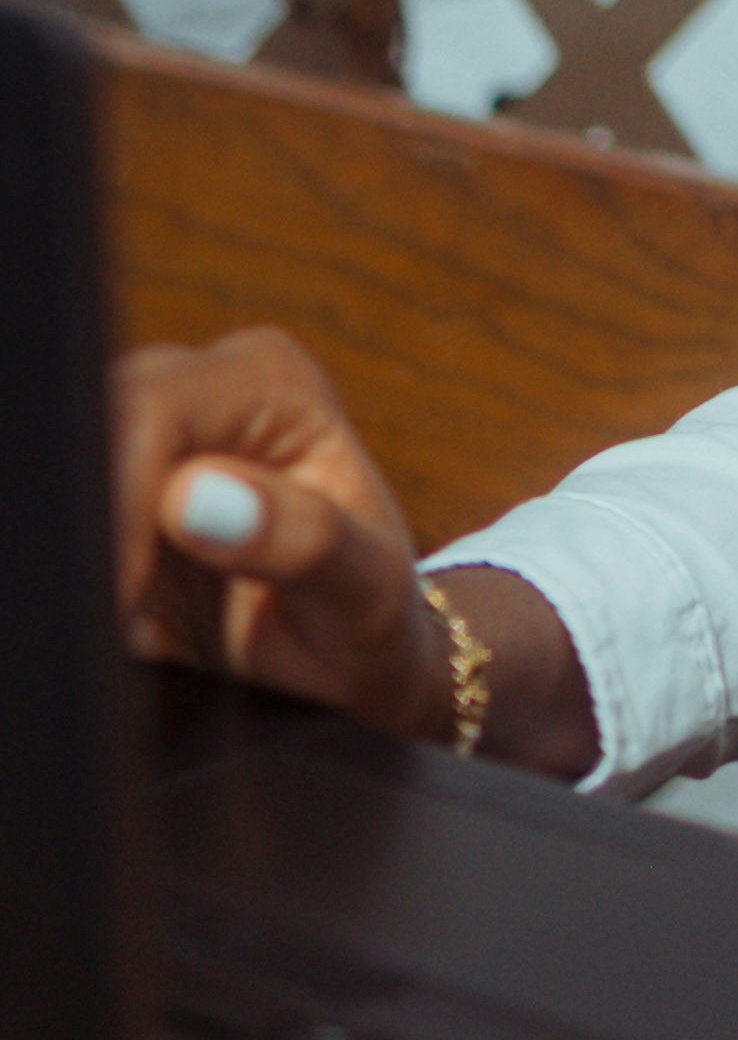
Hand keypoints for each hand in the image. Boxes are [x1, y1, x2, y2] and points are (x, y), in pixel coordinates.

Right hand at [109, 330, 599, 772]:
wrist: (351, 656)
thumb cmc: (372, 611)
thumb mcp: (365, 588)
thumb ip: (299, 538)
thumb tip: (196, 495)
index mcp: (268, 383)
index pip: (149, 411)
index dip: (118, 499)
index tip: (124, 594)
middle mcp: (197, 390)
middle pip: (89, 433)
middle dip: (90, 531)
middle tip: (122, 619)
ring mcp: (144, 441)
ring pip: (64, 475)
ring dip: (81, 557)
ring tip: (133, 625)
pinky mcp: (110, 496)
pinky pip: (67, 526)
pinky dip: (77, 576)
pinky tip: (120, 622)